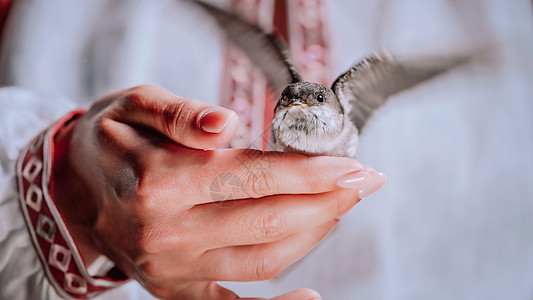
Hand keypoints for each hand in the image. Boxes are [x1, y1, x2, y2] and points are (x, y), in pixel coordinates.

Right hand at [52, 84, 384, 298]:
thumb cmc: (111, 142)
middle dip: (327, 201)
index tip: (352, 165)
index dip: (312, 171)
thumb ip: (180, 114)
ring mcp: (172, 268)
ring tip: (338, 207)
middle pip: (269, 220)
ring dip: (312, 234)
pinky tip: (310, 299)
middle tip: (363, 182)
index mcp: (160, 181)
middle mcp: (167, 231)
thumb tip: (227, 122)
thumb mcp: (134, 105)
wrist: (75, 189)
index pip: (256, 176)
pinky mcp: (175, 290)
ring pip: (263, 260)